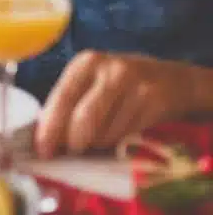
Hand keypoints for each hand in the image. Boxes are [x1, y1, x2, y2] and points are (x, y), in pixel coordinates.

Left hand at [35, 50, 197, 157]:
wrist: (171, 79)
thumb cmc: (118, 85)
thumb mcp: (91, 83)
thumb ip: (69, 104)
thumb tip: (43, 137)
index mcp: (85, 63)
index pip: (62, 97)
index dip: (50, 127)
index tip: (42, 150)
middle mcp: (110, 70)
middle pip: (84, 117)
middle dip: (73, 142)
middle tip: (70, 152)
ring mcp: (136, 85)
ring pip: (106, 131)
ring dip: (96, 144)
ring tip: (99, 138)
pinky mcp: (155, 102)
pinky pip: (127, 135)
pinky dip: (117, 143)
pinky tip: (118, 134)